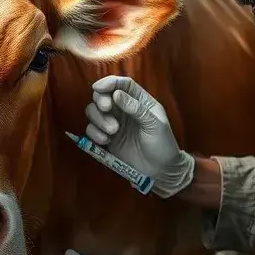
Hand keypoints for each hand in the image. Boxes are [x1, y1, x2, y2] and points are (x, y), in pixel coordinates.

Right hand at [84, 75, 194, 196]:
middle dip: (101, 100)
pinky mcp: (106, 139)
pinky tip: (106, 141)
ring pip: (94, 112)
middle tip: (106, 109)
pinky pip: (91, 130)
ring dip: (98, 119)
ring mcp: (113, 124)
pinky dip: (94, 133)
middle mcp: (124, 109)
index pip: (122, 85)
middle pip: (103, 96)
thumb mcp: (154, 124)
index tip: (98, 87)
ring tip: (112, 131)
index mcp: (139, 101)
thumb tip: (116, 94)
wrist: (160, 171)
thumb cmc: (163, 144)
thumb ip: (136, 108)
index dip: (109, 82)